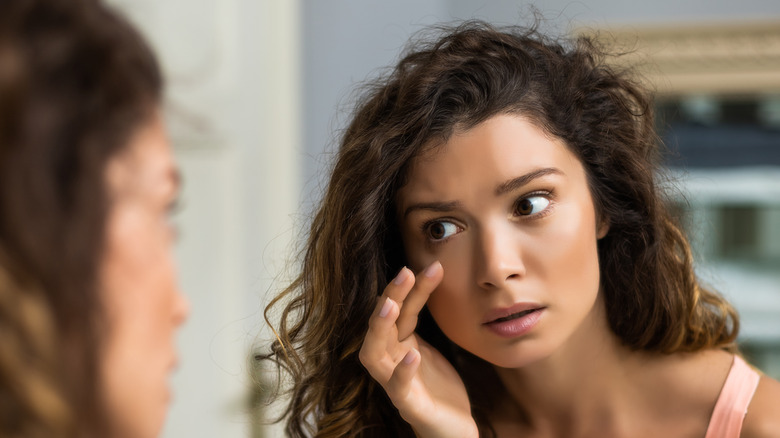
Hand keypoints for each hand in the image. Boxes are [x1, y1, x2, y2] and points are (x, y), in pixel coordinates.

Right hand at [359, 262, 477, 437]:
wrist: (453, 428)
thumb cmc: (438, 387)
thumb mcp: (431, 346)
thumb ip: (422, 318)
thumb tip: (429, 273)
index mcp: (397, 345)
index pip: (400, 310)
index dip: (411, 288)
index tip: (429, 266)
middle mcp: (390, 361)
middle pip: (381, 325)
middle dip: (390, 297)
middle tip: (405, 272)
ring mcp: (395, 384)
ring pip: (374, 355)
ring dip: (380, 329)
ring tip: (392, 306)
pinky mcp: (408, 407)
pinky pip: (398, 389)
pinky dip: (402, 372)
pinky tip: (413, 357)